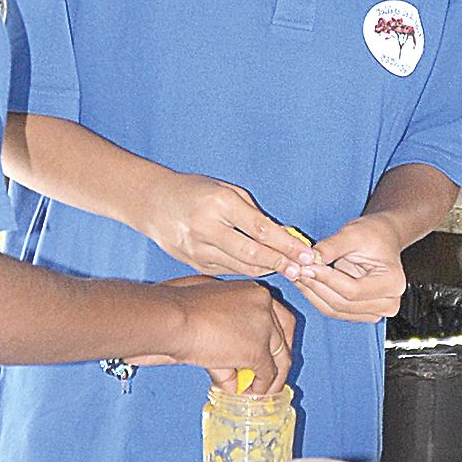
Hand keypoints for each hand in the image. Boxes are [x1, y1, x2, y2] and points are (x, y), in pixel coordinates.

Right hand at [127, 275, 295, 394]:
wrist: (170, 318)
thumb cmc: (176, 310)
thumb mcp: (207, 318)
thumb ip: (224, 342)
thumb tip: (230, 374)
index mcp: (252, 290)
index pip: (279, 315)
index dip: (278, 338)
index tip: (273, 352)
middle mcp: (264, 303)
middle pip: (285, 335)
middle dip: (280, 359)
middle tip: (271, 377)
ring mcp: (264, 326)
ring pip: (281, 356)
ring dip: (272, 378)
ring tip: (261, 391)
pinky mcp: (256, 349)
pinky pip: (266, 373)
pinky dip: (260, 386)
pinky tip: (250, 393)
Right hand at [146, 173, 310, 277]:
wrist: (154, 202)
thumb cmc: (196, 191)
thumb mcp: (227, 191)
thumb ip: (255, 214)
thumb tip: (286, 236)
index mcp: (219, 203)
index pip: (260, 229)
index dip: (287, 244)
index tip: (307, 253)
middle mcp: (207, 227)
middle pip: (252, 253)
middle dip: (282, 263)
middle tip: (304, 270)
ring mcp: (198, 248)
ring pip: (242, 266)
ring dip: (269, 269)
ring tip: (291, 270)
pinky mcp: (195, 263)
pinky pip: (230, 270)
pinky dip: (250, 270)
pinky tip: (266, 268)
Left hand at [287, 216, 406, 322]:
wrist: (383, 238)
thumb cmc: (373, 234)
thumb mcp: (352, 234)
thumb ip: (331, 247)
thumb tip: (308, 260)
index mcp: (393, 283)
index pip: (352, 290)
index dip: (326, 279)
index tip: (306, 266)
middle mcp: (388, 303)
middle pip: (342, 304)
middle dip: (315, 286)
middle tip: (296, 269)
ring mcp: (376, 312)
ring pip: (335, 310)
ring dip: (313, 293)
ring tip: (297, 274)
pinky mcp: (362, 314)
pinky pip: (335, 310)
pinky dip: (317, 297)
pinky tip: (306, 281)